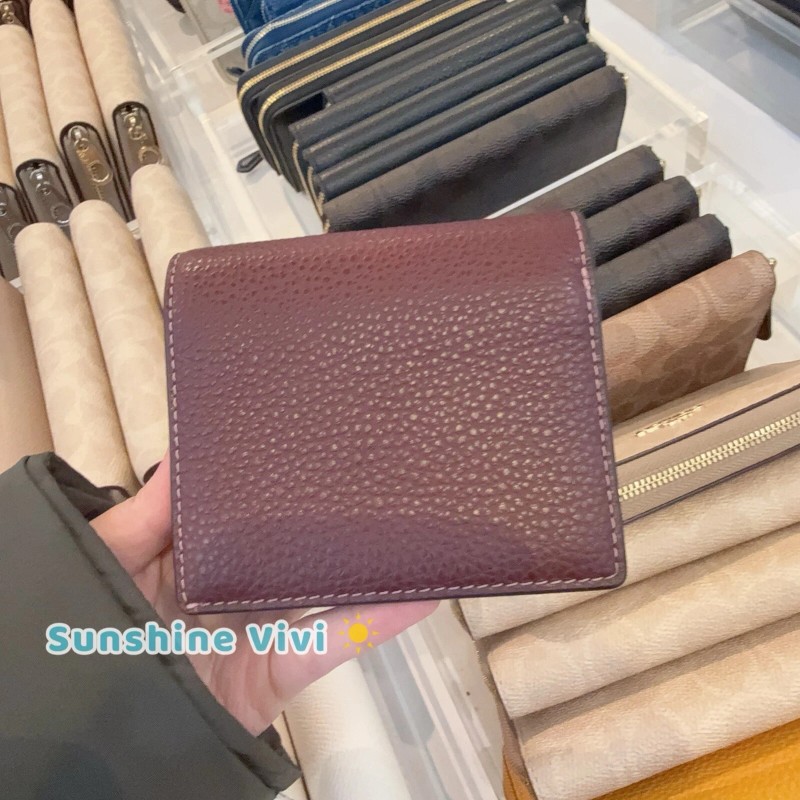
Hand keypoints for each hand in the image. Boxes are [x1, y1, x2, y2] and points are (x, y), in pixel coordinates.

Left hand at [91, 456, 436, 734]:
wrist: (107, 734)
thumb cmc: (95, 634)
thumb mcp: (108, 566)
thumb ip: (142, 519)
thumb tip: (185, 454)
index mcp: (195, 560)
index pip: (242, 513)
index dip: (270, 482)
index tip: (308, 440)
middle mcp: (237, 589)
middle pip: (292, 547)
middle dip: (328, 514)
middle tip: (374, 469)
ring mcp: (265, 629)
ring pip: (325, 588)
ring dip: (367, 564)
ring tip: (411, 522)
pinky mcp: (284, 669)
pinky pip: (335, 643)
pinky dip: (379, 622)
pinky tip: (420, 595)